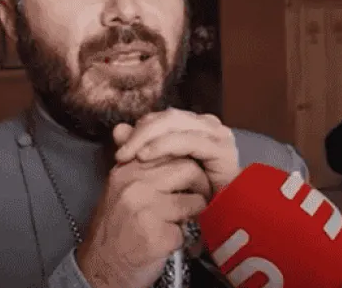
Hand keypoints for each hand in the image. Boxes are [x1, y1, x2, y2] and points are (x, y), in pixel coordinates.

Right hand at [76, 158, 209, 287]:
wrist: (101, 265)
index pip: (169, 149)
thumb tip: (130, 127)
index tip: (189, 175)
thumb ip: (131, 161)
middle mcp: (133, 186)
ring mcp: (144, 211)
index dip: (187, 162)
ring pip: (194, 201)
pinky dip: (183, 239)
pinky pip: (187, 231)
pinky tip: (169, 241)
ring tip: (183, 221)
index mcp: (125, 170)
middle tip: (197, 197)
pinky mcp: (154, 237)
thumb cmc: (115, 226)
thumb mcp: (118, 187)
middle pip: (188, 169)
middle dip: (200, 185)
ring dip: (194, 215)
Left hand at [113, 108, 239, 193]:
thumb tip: (118, 129)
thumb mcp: (157, 171)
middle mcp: (206, 126)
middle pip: (166, 118)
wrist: (217, 223)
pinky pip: (188, 141)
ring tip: (129, 155)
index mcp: (193, 127)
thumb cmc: (187, 198)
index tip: (119, 150)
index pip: (159, 118)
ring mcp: (217, 135)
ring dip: (147, 138)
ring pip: (174, 123)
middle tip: (120, 154)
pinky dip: (164, 145)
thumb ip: (138, 148)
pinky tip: (145, 157)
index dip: (137, 130)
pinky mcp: (223, 149)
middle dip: (139, 133)